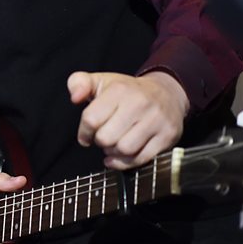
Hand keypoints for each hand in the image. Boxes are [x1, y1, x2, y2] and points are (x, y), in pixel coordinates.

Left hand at [68, 70, 188, 169]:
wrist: (166, 93)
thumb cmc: (126, 91)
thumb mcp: (100, 81)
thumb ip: (78, 83)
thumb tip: (75, 97)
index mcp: (119, 90)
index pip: (91, 119)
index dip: (84, 132)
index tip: (86, 135)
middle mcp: (139, 103)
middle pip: (106, 138)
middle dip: (100, 142)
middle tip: (102, 138)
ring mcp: (156, 120)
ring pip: (124, 150)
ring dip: (114, 153)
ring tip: (114, 145)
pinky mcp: (167, 135)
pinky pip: (142, 159)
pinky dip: (126, 163)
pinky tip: (120, 157)